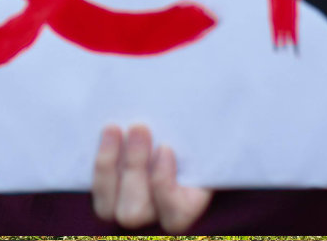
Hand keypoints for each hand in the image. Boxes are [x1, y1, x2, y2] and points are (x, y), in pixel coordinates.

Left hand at [91, 124, 211, 232]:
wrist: (175, 117)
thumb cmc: (198, 125)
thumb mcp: (206, 128)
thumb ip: (206, 132)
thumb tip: (228, 108)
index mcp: (189, 202)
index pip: (174, 217)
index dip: (163, 187)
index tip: (165, 148)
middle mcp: (157, 213)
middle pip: (134, 212)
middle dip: (134, 167)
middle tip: (140, 127)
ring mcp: (130, 205)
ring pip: (109, 208)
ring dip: (110, 165)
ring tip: (115, 127)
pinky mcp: (110, 191)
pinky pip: (98, 190)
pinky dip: (101, 162)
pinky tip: (109, 131)